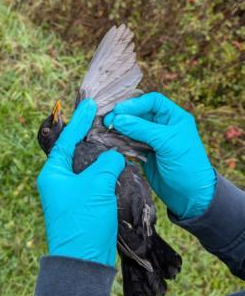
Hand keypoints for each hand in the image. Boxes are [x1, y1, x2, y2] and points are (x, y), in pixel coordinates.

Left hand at [37, 99, 125, 266]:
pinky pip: (93, 181)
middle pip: (74, 151)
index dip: (80, 121)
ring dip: (99, 153)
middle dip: (90, 135)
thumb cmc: (84, 220)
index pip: (66, 139)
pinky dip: (104, 171)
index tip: (90, 104)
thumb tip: (113, 154)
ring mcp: (68, 194)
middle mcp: (57, 181)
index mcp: (52, 173)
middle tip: (104, 118)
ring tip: (114, 137)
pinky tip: (117, 164)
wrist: (83, 260)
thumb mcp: (96, 185)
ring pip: (85, 166)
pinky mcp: (82, 205)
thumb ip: (105, 163)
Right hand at [104, 92, 215, 219]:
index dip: (135, 104)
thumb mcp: (167, 143)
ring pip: (130, 126)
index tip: (119, 111)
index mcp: (174, 117)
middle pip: (138, 112)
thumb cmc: (186, 165)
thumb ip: (142, 129)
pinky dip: (118, 140)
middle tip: (107, 121)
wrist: (189, 194)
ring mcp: (151, 139)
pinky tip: (110, 141)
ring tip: (105, 130)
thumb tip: (117, 118)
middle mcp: (162, 125)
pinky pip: (127, 141)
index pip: (152, 101)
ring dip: (118, 127)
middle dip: (123, 115)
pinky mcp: (143, 151)